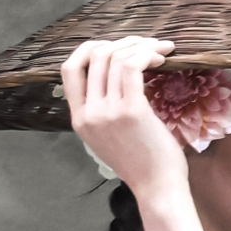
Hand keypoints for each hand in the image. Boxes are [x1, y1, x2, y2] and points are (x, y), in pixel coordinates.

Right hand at [60, 36, 187, 199]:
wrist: (157, 188)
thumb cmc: (142, 164)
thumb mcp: (108, 138)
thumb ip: (102, 111)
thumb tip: (113, 74)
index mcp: (79, 120)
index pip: (69, 69)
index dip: (89, 48)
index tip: (113, 46)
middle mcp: (90, 114)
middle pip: (96, 55)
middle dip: (123, 42)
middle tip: (147, 47)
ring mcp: (108, 112)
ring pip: (116, 56)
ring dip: (141, 46)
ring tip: (159, 52)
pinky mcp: (131, 110)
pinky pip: (133, 65)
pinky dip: (147, 54)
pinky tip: (161, 58)